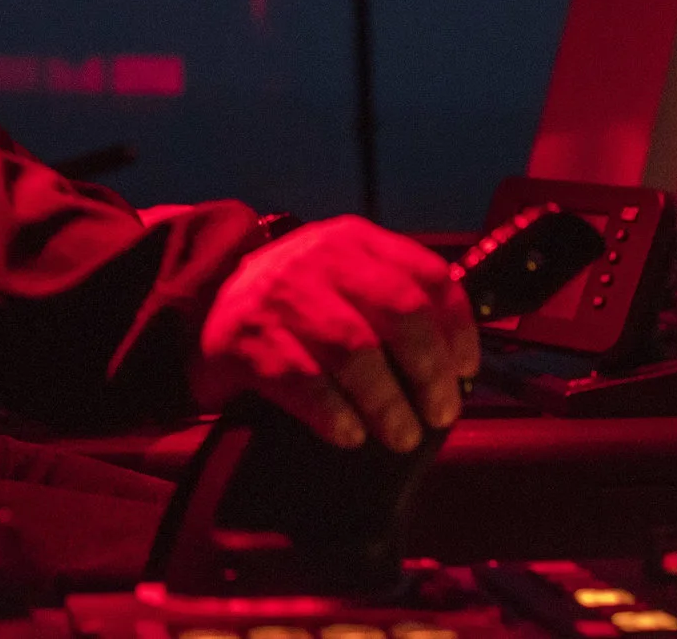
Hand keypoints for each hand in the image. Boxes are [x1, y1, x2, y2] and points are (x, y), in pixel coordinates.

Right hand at [189, 217, 479, 452]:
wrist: (209, 305)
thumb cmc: (296, 302)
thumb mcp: (342, 277)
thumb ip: (392, 302)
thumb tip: (454, 368)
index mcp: (356, 241)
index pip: (428, 276)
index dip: (459, 328)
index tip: (467, 370)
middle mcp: (323, 259)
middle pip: (400, 312)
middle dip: (430, 372)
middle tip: (440, 413)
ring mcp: (284, 297)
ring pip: (356, 352)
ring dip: (388, 404)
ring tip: (401, 435)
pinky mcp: (252, 341)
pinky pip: (307, 385)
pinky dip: (337, 415)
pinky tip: (351, 434)